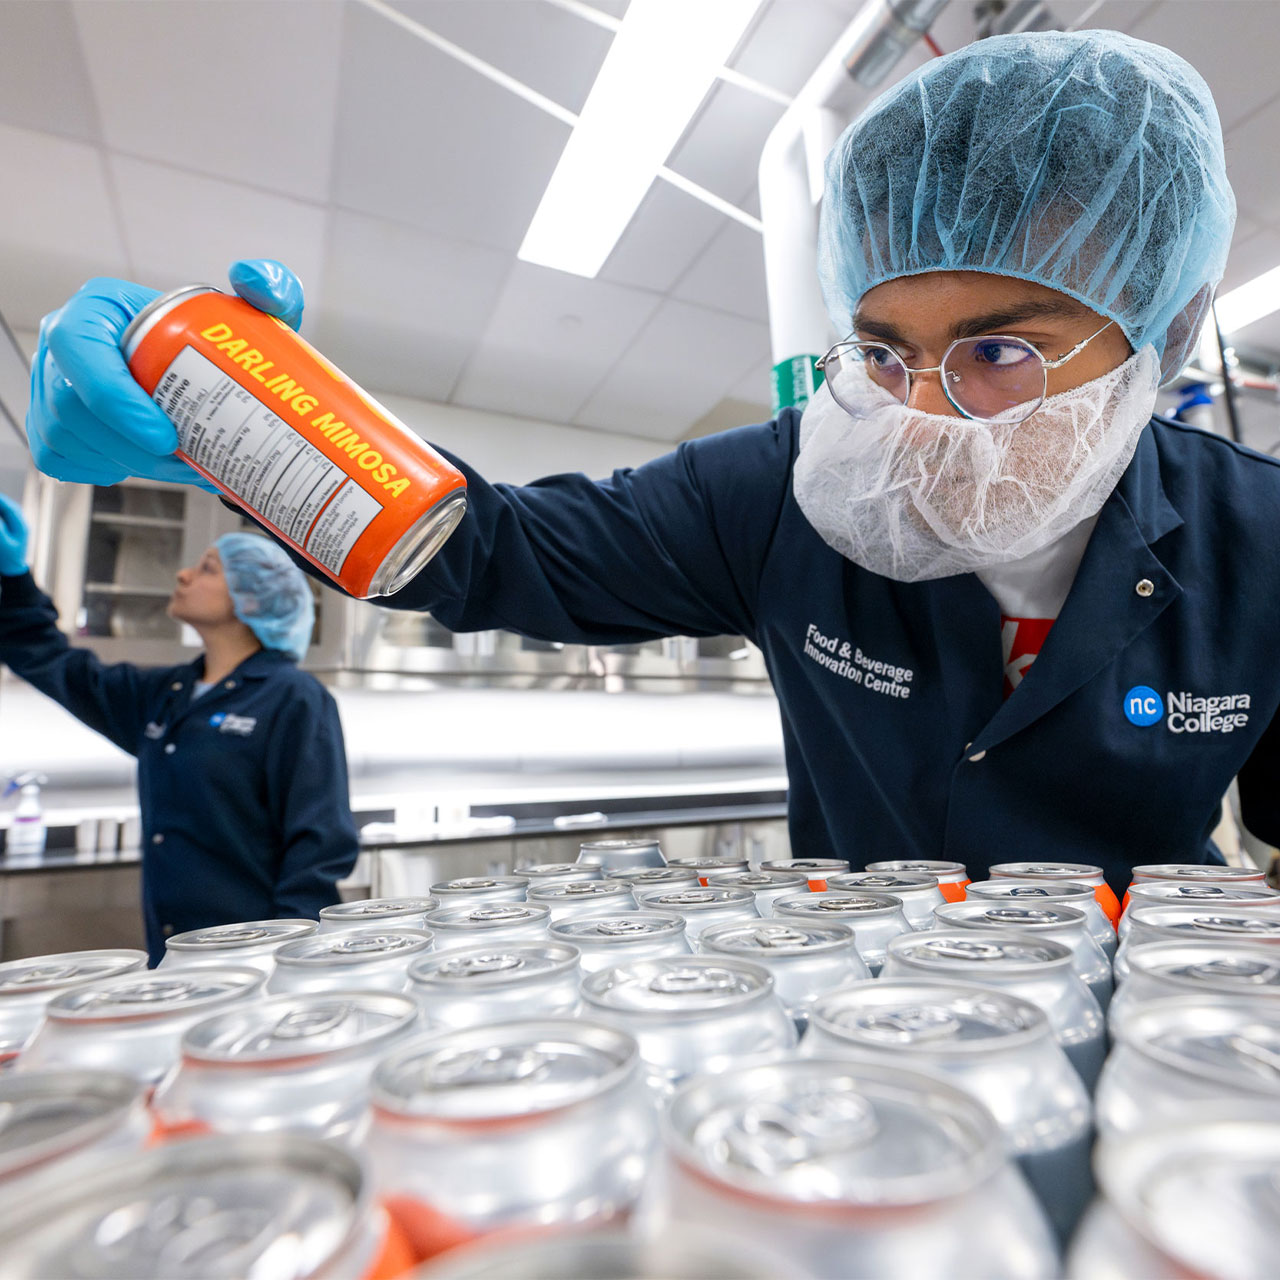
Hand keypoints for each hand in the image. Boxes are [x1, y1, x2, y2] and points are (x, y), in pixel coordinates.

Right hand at [0, 494, 28, 575]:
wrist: (13, 568)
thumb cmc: (8, 558)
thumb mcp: (3, 544)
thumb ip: (0, 530)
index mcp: (22, 527)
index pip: (11, 509)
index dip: (1, 501)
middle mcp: (21, 524)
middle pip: (10, 508)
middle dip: (1, 501)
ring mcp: (17, 525)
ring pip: (7, 511)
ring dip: (1, 506)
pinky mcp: (12, 528)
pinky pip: (6, 516)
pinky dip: (1, 512)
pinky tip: (0, 509)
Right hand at [26, 259, 304, 488]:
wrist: (195, 367)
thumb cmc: (210, 338)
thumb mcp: (247, 313)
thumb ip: (269, 286)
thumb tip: (251, 279)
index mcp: (96, 310)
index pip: (80, 350)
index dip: (116, 400)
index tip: (168, 436)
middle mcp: (63, 348)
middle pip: (71, 408)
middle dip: (131, 448)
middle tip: (188, 463)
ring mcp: (50, 388)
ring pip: (69, 439)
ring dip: (128, 464)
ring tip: (182, 468)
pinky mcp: (52, 426)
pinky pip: (66, 461)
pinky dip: (109, 471)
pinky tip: (151, 466)